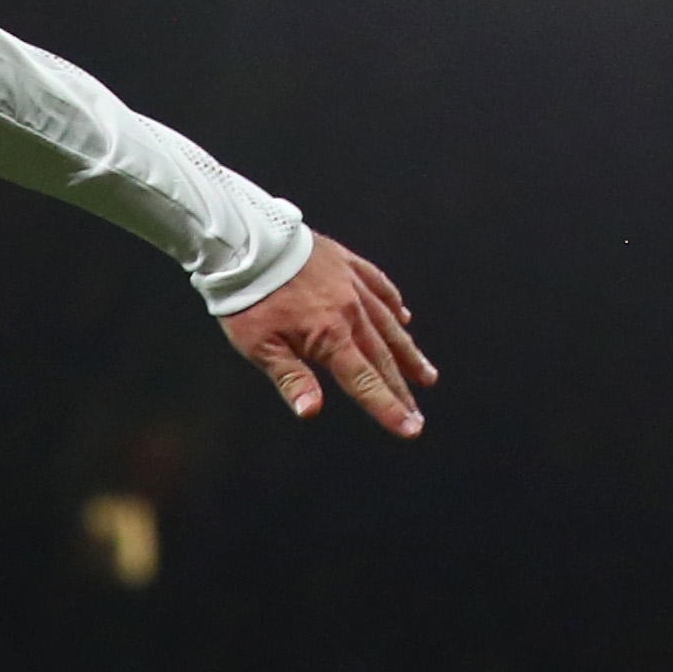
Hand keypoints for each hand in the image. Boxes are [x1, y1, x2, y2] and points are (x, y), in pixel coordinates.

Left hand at [218, 233, 438, 437]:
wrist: (245, 242)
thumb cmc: (248, 300)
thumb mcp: (259, 346)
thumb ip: (290, 379)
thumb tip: (312, 412)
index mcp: (331, 335)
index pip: (364, 381)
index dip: (387, 408)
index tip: (411, 429)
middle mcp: (351, 310)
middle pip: (382, 358)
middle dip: (401, 389)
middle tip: (418, 415)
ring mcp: (352, 284)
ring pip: (388, 324)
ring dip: (407, 352)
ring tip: (427, 375)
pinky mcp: (347, 263)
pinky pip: (379, 285)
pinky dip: (393, 304)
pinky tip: (403, 317)